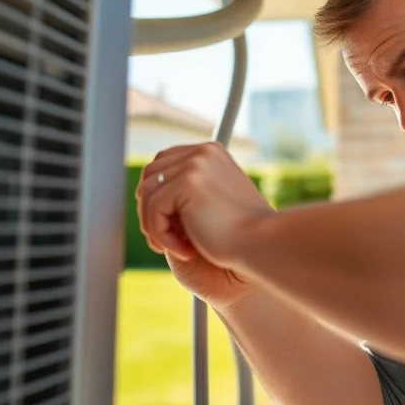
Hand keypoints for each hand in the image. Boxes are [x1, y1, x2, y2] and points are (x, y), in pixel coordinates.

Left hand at [136, 142, 273, 268]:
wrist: (260, 245)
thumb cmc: (242, 233)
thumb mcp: (213, 202)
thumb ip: (188, 191)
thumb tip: (143, 192)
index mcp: (211, 152)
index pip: (164, 162)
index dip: (155, 193)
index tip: (163, 223)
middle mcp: (202, 152)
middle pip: (150, 174)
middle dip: (149, 210)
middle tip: (162, 239)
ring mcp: (195, 164)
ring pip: (147, 193)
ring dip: (153, 226)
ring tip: (175, 248)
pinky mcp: (187, 183)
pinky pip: (153, 210)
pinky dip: (161, 235)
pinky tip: (184, 251)